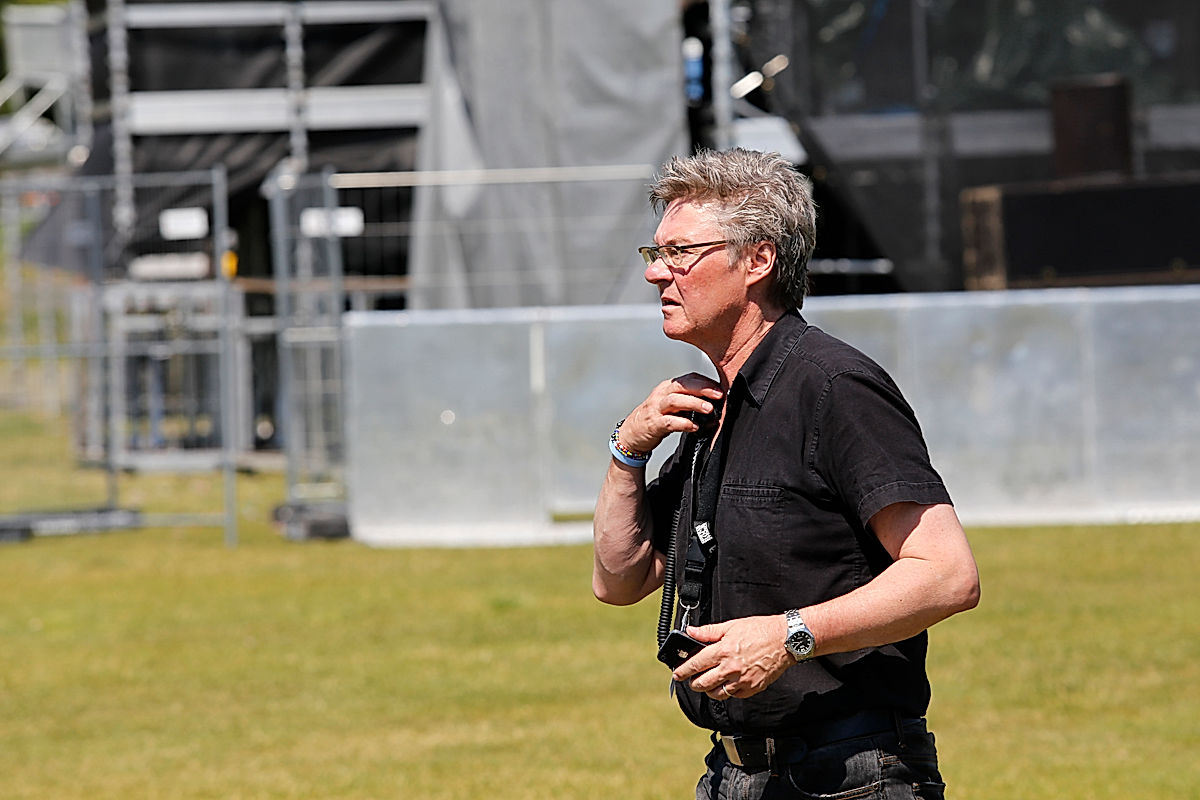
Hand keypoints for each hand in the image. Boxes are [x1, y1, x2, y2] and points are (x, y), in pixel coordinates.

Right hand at [618, 373, 723, 454]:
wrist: (631, 433)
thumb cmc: (656, 418)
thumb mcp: (672, 405)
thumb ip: (689, 401)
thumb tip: (714, 402)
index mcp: (668, 387)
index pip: (689, 378)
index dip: (706, 382)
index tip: (721, 389)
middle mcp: (661, 394)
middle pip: (683, 385)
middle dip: (702, 388)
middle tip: (719, 394)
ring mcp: (656, 408)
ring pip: (675, 400)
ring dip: (694, 403)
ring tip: (709, 409)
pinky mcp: (653, 424)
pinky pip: (669, 422)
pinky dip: (683, 423)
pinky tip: (694, 427)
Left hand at [671, 615, 794, 700]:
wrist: (785, 640)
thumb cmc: (760, 630)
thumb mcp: (731, 625)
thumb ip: (708, 631)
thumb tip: (690, 631)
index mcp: (723, 651)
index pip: (696, 664)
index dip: (683, 670)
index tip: (677, 673)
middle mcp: (730, 668)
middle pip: (702, 683)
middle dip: (693, 682)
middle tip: (691, 679)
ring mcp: (741, 681)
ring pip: (716, 693)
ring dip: (708, 689)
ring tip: (708, 682)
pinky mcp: (752, 688)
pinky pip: (733, 695)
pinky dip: (727, 691)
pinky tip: (727, 683)